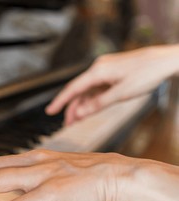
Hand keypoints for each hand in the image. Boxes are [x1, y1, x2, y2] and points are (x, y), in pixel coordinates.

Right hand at [46, 45, 178, 124]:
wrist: (166, 60)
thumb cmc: (147, 73)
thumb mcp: (121, 93)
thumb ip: (98, 104)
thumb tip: (80, 112)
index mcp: (98, 71)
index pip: (73, 89)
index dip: (60, 101)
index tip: (50, 111)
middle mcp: (98, 68)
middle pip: (79, 91)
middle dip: (71, 108)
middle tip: (66, 124)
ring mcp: (105, 70)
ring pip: (88, 90)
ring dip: (82, 105)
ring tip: (76, 121)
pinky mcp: (112, 73)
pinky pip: (97, 88)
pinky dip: (92, 99)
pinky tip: (89, 109)